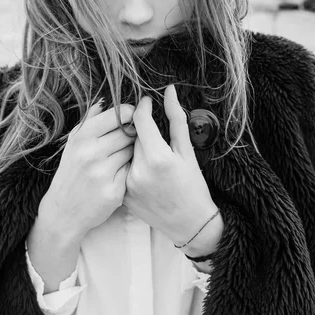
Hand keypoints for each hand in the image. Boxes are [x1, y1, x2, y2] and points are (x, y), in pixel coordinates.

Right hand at [41, 100, 136, 241]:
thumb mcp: (73, 143)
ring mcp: (103, 174)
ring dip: (130, 153)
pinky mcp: (114, 192)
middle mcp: (91, 154)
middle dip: (131, 134)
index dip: (129, 113)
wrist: (64, 212)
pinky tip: (118, 175)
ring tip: (119, 157)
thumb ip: (89, 121)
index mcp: (81, 138)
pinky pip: (131, 172)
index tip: (131, 116)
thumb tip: (106, 100)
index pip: (118, 114)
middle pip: (129, 132)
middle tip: (127, 139)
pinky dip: (128, 171)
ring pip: (132, 152)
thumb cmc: (71, 171)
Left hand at [123, 85, 217, 244]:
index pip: (139, 119)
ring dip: (134, 149)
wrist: (190, 224)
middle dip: (141, 131)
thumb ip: (176, 119)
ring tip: (151, 159)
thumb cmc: (193, 186)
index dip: (142, 107)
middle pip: (131, 135)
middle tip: (154, 138)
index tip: (147, 102)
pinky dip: (130, 165)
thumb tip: (169, 91)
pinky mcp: (122, 195)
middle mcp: (139, 170)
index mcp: (157, 157)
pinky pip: (121, 168)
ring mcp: (128, 184)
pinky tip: (144, 173)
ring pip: (125, 152)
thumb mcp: (187, 151)